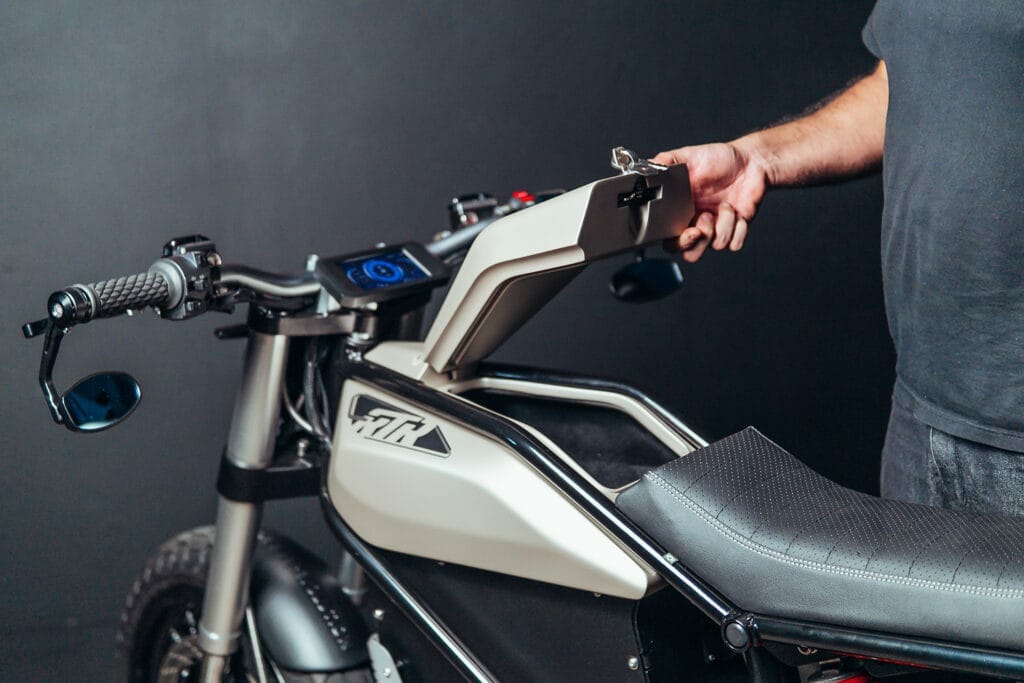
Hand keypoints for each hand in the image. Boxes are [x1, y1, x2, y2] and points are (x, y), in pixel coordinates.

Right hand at [652, 142, 767, 261]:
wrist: (750, 161)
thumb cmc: (719, 158)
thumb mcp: (687, 156)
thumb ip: (664, 162)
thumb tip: (645, 168)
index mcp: (681, 211)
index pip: (670, 239)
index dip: (677, 241)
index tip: (688, 231)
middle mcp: (697, 222)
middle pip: (689, 252)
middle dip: (697, 241)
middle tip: (705, 219)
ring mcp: (717, 228)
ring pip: (715, 246)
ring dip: (723, 226)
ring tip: (725, 206)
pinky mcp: (736, 229)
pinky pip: (735, 243)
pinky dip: (738, 229)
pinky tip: (737, 211)